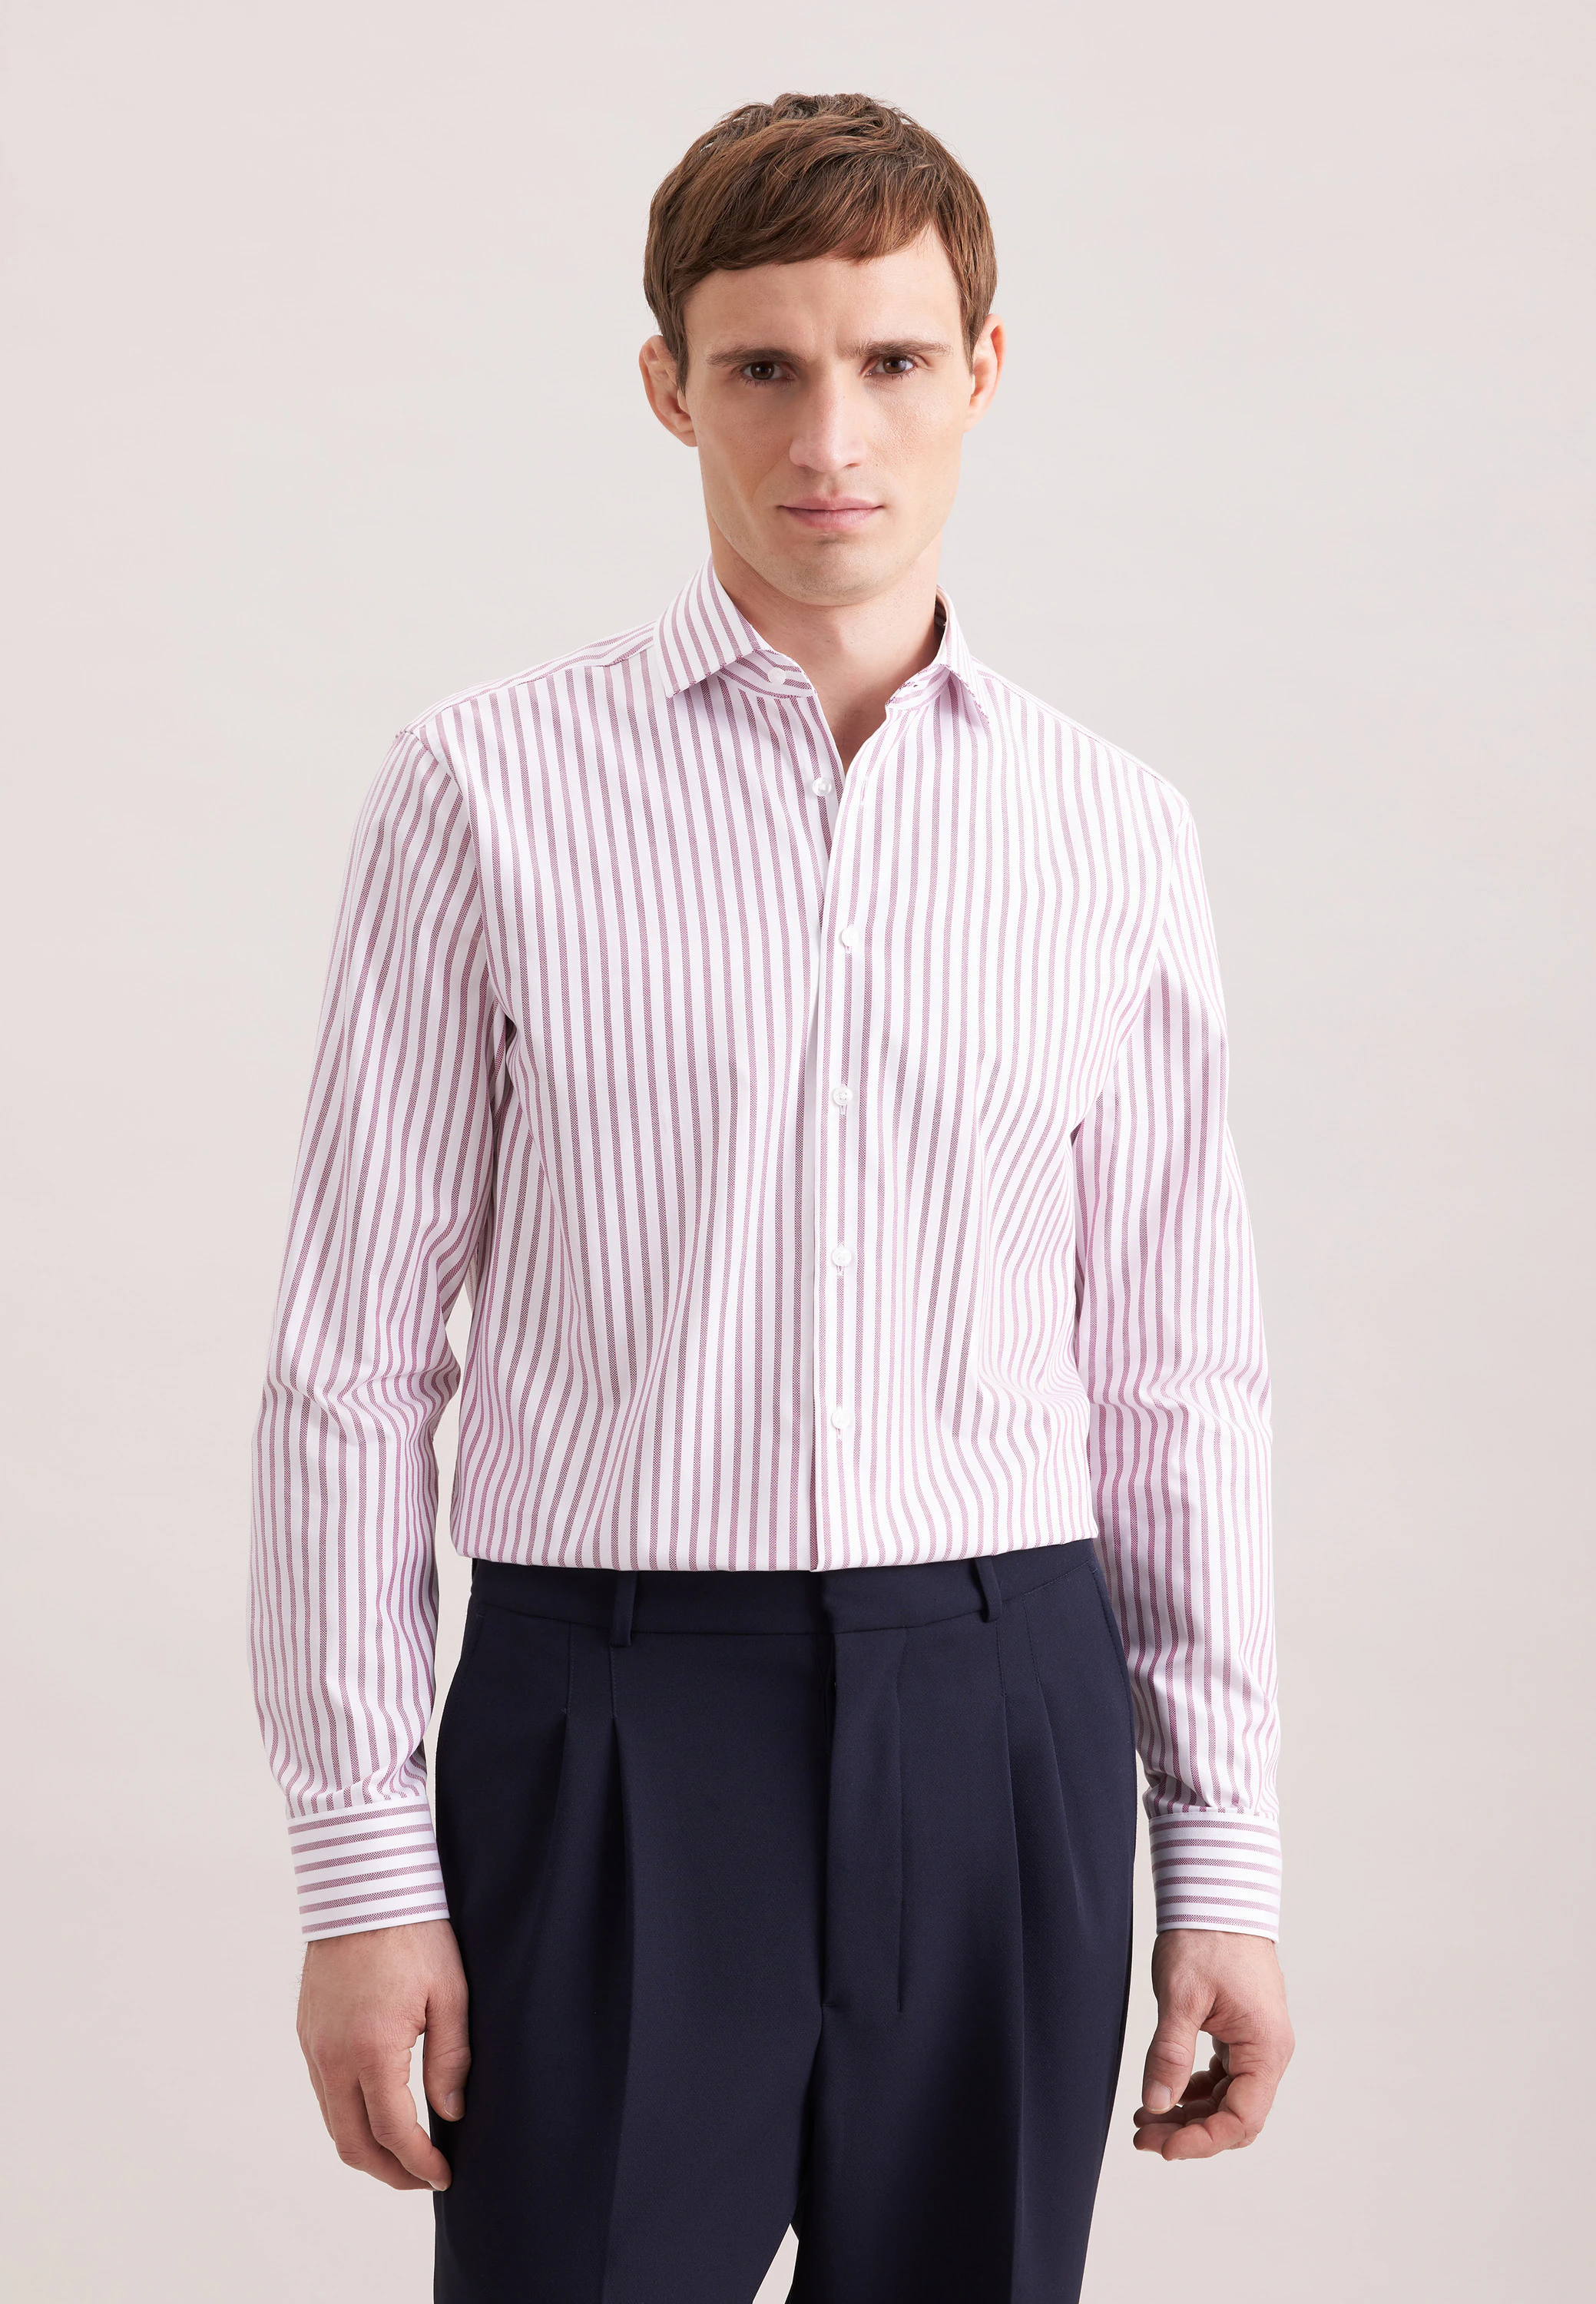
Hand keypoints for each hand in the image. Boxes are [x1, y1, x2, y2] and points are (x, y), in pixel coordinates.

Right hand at [296, 1918, 469, 2190]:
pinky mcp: (307, 2032)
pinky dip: (347, 2116)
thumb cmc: (413, 1933)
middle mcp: (332, 2056)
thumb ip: (450, 2058)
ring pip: (332, 2122)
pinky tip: (376, 2110)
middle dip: (388, 2172)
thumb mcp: (449, 1993)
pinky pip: (323, 2092)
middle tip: (422, 2178)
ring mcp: (313, 2046)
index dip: (420, 2164)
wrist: (362, 1886)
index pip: (393, 2132)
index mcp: (370, 2049)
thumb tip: (450, 2114)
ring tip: (403, 2153)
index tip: (444, 2175)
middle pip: (352, 2144)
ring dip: (365, 2147)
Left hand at [1133, 1929, 1293, 2158]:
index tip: (1163, 2147)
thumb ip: (1169, 2053)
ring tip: (1144, 2120)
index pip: (1241, 2119)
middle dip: (1190, 2132)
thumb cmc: (1205, 1939)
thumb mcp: (1181, 1996)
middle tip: (1143, 2138)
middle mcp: (1268, 2052)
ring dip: (1188, 2113)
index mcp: (1265, 2048)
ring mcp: (1256, 2043)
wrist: (1216, 1895)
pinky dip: (1194, 2090)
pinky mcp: (1240, 2032)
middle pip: (1235, 2116)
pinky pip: (1223, 2077)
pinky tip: (1164, 2092)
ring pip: (1227, 2099)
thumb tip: (1156, 2105)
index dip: (1202, 2140)